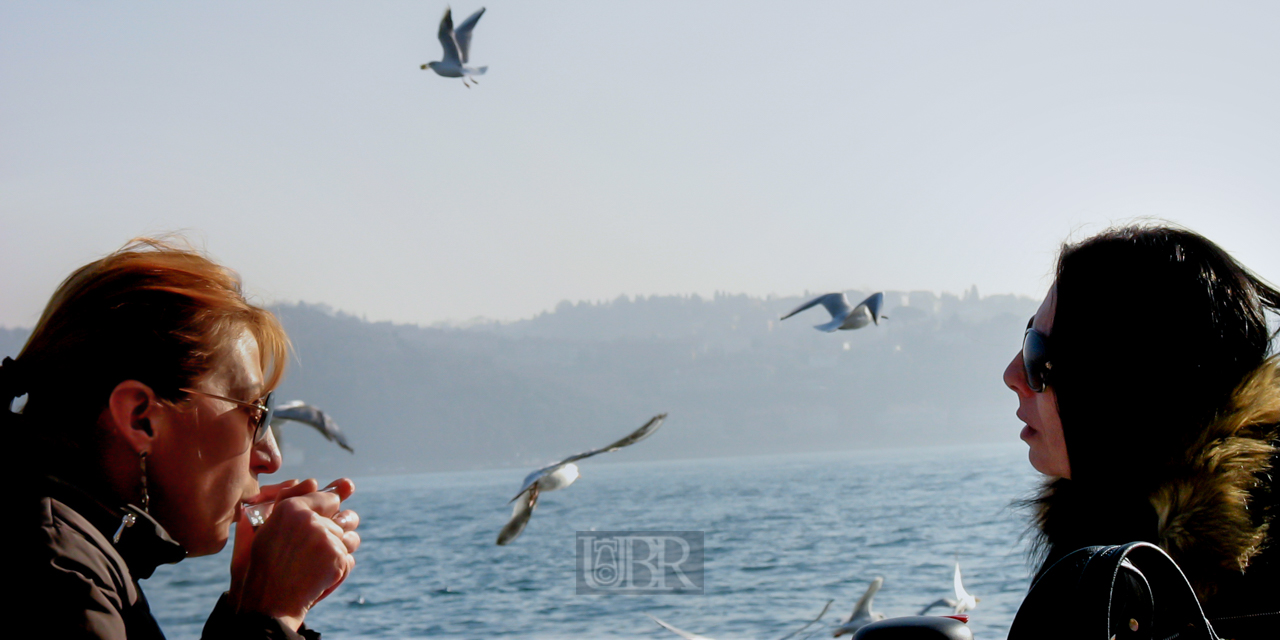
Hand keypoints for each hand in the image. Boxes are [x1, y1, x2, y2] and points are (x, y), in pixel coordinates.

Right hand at [229, 478, 360, 629]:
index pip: (330, 497)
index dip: (332, 509)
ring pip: (351, 538)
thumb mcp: (262, 529)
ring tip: (320, 565)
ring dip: (342, 550)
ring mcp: (325, 538)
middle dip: (338, 533)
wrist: (268, 603)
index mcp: (290, 508)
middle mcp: (309, 518)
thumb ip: (285, 500)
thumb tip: (312, 480)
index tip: (329, 519)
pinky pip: (350, 559)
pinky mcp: (337, 558)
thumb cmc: (261, 568)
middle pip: (346, 517)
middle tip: (319, 551)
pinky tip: (320, 578)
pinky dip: (339, 570)